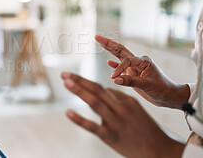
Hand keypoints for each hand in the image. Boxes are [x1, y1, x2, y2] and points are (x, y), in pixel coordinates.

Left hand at [61, 72, 184, 157]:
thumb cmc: (145, 130)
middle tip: (64, 74)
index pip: (102, 89)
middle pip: (97, 90)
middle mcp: (120, 108)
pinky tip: (68, 112)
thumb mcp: (135, 110)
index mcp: (127, 100)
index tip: (72, 76)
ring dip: (79, 91)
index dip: (85, 82)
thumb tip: (104, 89)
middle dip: (79, 80)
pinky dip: (79, 119)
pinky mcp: (111, 136)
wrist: (159, 151)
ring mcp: (115, 122)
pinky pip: (92, 126)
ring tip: (66, 82)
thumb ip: (119, 99)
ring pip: (95, 103)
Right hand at [95, 35, 189, 108]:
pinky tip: (108, 61)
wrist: (169, 97)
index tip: (113, 78)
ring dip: (109, 50)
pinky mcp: (133, 74)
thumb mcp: (147, 85)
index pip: (126, 61)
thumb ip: (131, 82)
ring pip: (120, 56)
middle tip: (97, 37)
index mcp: (143, 61)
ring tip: (99, 42)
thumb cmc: (162, 89)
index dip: (118, 68)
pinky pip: (122, 67)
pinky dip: (115, 64)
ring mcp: (135, 68)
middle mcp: (138, 62)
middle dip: (108, 43)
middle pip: (120, 50)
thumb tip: (115, 79)